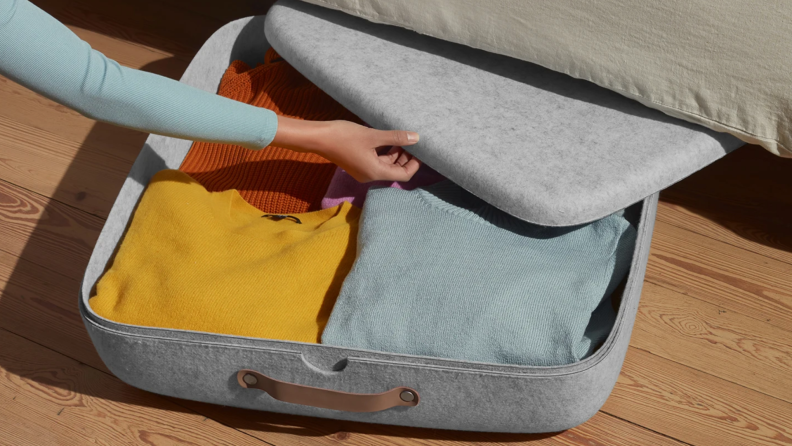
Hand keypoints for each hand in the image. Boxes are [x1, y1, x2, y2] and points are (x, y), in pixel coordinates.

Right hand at [271, 117, 420, 182]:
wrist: (318, 138)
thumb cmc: (344, 136)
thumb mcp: (373, 136)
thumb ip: (396, 138)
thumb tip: (416, 138)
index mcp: (376, 172)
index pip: (404, 175)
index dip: (414, 164)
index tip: (421, 149)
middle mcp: (370, 175)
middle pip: (396, 171)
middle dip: (406, 158)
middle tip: (413, 141)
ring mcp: (363, 171)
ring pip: (386, 166)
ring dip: (396, 155)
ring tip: (402, 139)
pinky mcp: (358, 164)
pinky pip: (377, 162)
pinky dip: (385, 153)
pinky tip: (388, 140)